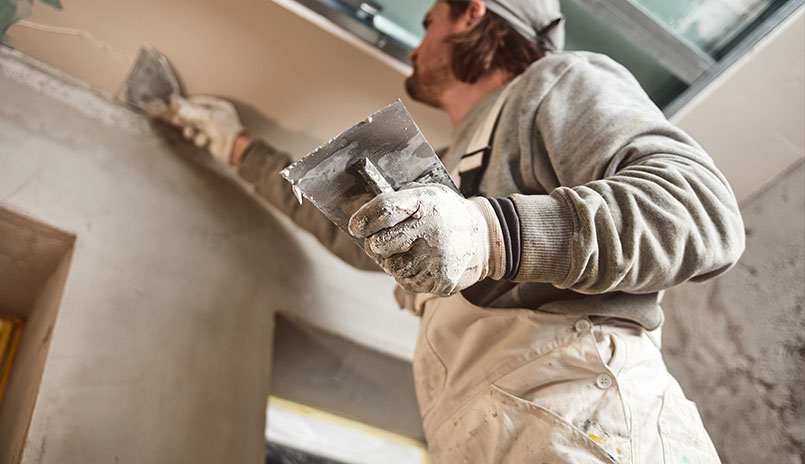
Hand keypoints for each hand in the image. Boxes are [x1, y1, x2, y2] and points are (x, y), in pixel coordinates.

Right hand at [166, 95, 244, 163]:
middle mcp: (216, 115)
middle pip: (195, 114)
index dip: (186, 104)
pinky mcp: (210, 138)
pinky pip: (199, 137)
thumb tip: (177, 103)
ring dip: (191, 130)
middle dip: (186, 118)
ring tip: (190, 133)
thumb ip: (192, 110)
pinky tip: (205, 140)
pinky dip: (200, 139)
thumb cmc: (225, 129)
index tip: (175, 105)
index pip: (198, 101)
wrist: (233, 148)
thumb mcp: (208, 116)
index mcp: (218, 106)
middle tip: (176, 119)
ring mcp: (213, 127)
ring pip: (195, 126)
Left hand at [348, 184, 503, 295]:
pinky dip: (410, 276)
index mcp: (425, 202)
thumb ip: (397, 201)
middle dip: (375, 245)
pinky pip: (407, 283)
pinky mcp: (443, 280)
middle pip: (379, 245)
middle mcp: (432, 229)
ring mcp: (438, 257)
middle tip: (384, 242)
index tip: (356, 227)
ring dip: (393, 262)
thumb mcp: (426, 194)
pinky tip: (424, 264)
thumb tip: (360, 216)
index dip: (364, 220)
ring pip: (391, 268)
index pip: (384, 209)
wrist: (486, 237)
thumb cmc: (444, 213)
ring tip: (412, 252)